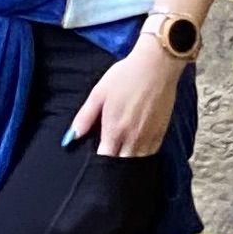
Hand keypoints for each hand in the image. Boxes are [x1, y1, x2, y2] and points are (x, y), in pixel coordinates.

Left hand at [65, 36, 184, 159]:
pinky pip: (151, 155)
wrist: (157, 64)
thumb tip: (70, 138)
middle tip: (107, 163)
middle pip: (121, 166)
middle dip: (112, 169)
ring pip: (137, 164)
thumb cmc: (125, 76)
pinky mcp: (161, 133)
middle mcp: (132, 139)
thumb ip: (85, 117)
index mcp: (115, 131)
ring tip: (121, 161)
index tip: (93, 163)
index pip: (104, 161)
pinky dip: (142, 158)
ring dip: (128, 165)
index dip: (97, 166)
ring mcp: (149, 138)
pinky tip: (137, 154)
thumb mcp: (99, 93)